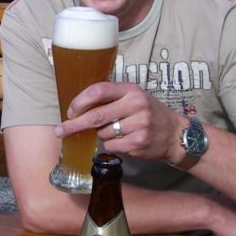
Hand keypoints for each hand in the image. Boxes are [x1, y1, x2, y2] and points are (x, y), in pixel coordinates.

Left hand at [54, 81, 185, 161]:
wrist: (176, 134)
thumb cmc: (148, 113)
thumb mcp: (133, 97)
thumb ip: (111, 98)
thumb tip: (78, 107)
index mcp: (130, 90)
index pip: (99, 91)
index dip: (80, 101)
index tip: (70, 111)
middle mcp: (135, 105)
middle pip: (95, 116)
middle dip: (74, 124)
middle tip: (59, 131)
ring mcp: (138, 125)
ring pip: (102, 133)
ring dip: (101, 134)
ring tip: (118, 130)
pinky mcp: (138, 143)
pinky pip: (111, 145)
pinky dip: (111, 144)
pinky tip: (125, 140)